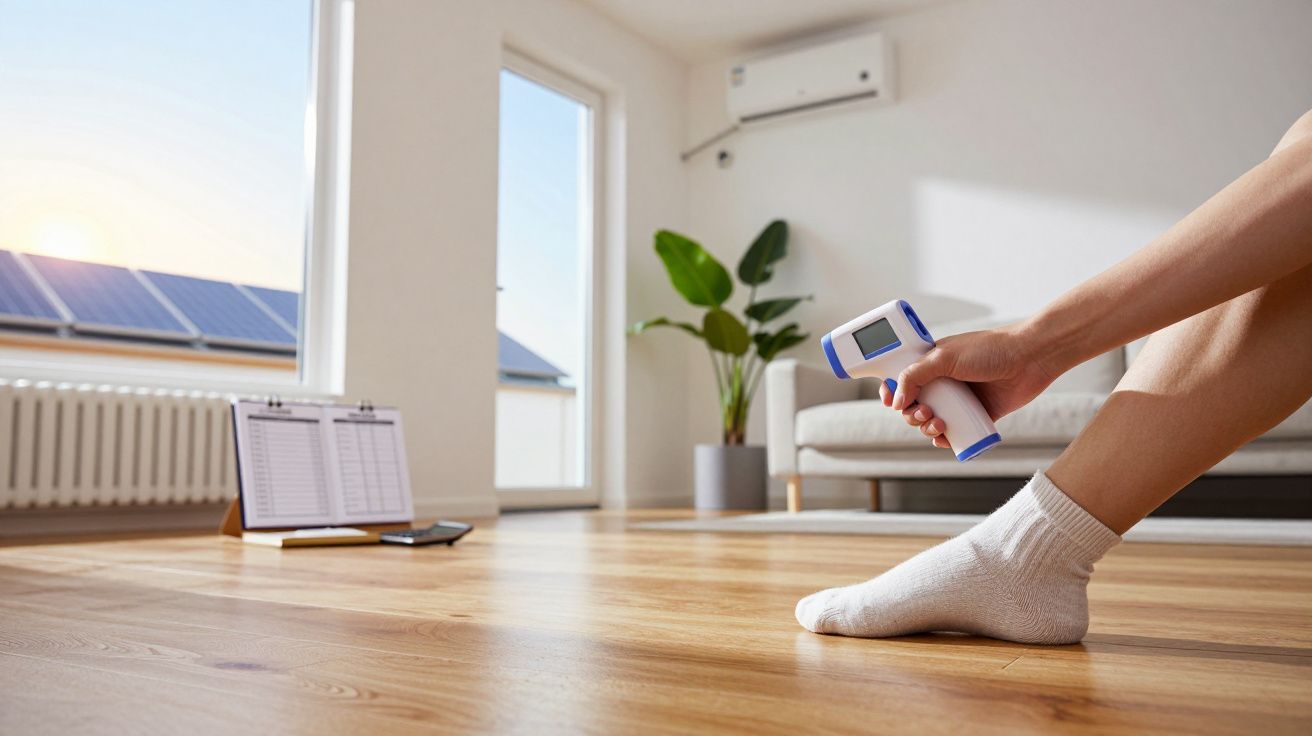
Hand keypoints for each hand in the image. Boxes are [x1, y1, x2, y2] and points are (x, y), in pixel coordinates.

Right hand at [878, 324, 1058, 448]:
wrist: (1030, 359)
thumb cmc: (990, 350)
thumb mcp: (944, 357)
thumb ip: (914, 376)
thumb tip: (897, 400)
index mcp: (932, 363)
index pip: (903, 380)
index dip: (893, 392)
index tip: (890, 400)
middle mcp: (944, 382)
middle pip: (914, 405)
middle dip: (911, 414)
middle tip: (925, 412)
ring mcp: (960, 399)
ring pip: (931, 421)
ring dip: (926, 428)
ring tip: (938, 424)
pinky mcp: (977, 415)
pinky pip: (954, 432)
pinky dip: (944, 439)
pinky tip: (944, 439)